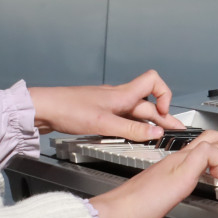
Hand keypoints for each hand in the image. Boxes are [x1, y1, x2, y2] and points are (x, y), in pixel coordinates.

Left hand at [29, 70, 185, 141]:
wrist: (44, 109)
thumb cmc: (69, 110)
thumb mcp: (104, 123)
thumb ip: (131, 129)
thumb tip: (156, 132)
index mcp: (122, 94)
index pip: (153, 81)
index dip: (164, 95)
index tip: (164, 114)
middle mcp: (118, 97)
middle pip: (147, 103)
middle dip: (162, 117)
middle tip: (173, 132)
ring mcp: (108, 104)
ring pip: (135, 111)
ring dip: (148, 122)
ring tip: (157, 135)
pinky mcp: (99, 113)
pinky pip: (122, 117)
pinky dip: (132, 126)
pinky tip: (132, 135)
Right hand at [89, 130, 217, 217]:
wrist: (115, 213)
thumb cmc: (131, 211)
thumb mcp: (165, 199)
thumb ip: (180, 189)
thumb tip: (192, 190)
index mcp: (178, 164)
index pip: (211, 146)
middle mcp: (179, 157)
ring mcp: (180, 161)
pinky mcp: (180, 169)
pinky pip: (209, 153)